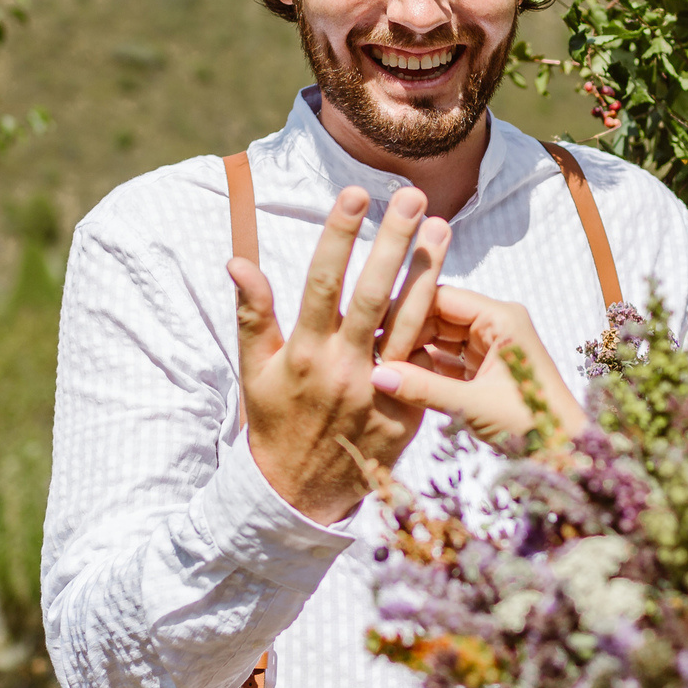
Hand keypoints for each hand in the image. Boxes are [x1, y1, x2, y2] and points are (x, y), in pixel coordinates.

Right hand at [233, 186, 448, 523]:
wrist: (300, 492)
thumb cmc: (273, 420)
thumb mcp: (254, 370)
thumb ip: (252, 314)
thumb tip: (237, 261)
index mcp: (303, 352)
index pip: (323, 281)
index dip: (338, 236)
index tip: (353, 194)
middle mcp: (342, 367)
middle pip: (372, 292)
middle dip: (393, 241)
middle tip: (412, 196)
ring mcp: (377, 390)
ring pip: (408, 321)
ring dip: (426, 271)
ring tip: (442, 227)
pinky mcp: (405, 412)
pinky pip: (425, 362)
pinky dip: (437, 325)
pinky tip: (450, 287)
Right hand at [369, 286, 589, 448]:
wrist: (566, 453)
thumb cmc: (533, 423)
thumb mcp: (473, 404)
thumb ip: (424, 387)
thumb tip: (375, 374)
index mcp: (501, 317)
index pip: (440, 297)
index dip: (404, 310)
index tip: (369, 325)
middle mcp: (496, 324)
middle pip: (437, 316)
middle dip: (404, 333)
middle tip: (366, 349)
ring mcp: (491, 346)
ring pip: (439, 339)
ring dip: (412, 353)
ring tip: (375, 364)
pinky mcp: (486, 369)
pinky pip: (448, 360)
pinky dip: (425, 370)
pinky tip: (397, 379)